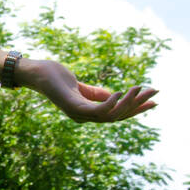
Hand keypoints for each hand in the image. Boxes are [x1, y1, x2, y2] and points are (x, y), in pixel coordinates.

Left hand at [19, 58, 158, 122]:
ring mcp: (77, 114)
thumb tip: (116, 96)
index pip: (117, 114)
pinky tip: (121, 92)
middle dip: (138, 106)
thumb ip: (96, 93)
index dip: (136, 109)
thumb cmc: (55, 78)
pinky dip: (111, 103)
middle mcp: (83, 117)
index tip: (155, 101)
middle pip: (117, 117)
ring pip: (110, 115)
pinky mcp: (72, 107)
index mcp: (87, 112)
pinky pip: (97, 111)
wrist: (35, 73)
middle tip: (154, 93)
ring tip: (140, 89)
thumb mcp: (81, 86)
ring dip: (128, 103)